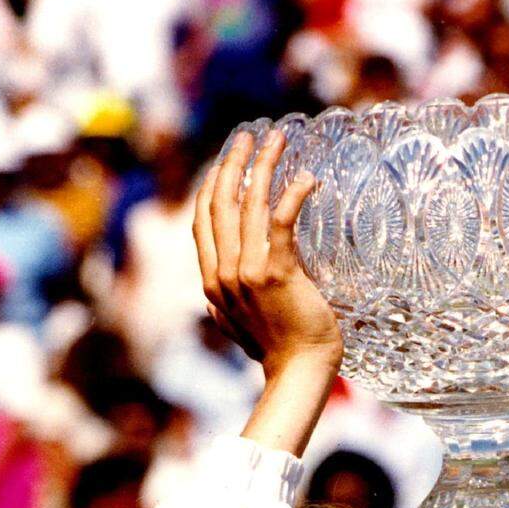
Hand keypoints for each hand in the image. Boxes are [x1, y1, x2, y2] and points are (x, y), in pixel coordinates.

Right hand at [193, 129, 342, 381]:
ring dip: (264, 165)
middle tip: (251, 136)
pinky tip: (306, 177)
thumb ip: (220, 308)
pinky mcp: (277, 273)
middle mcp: (224, 273)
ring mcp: (248, 272)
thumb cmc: (277, 351)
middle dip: (234, 162)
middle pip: (221, 201)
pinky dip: (293, 194)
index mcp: (212, 282)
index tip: (227, 161)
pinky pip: (282, 221)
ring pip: (249, 203)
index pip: (203, 221)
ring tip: (279, 139)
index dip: (212, 185)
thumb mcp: (236, 328)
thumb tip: (208, 299)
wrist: (299, 371)